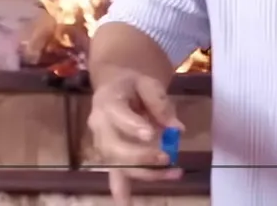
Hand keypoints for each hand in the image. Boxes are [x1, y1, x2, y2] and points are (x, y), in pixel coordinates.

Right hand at [87, 72, 184, 205]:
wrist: (115, 87)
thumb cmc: (133, 85)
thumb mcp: (147, 83)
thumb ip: (160, 103)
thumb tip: (177, 129)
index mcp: (108, 102)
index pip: (118, 116)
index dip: (133, 127)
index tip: (150, 134)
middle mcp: (99, 127)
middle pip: (115, 148)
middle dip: (140, 156)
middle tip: (166, 158)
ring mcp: (102, 145)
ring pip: (118, 165)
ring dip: (146, 173)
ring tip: (175, 173)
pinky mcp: (110, 158)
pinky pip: (114, 177)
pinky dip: (121, 192)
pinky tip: (127, 205)